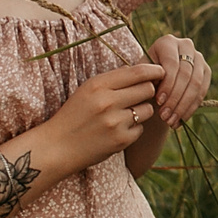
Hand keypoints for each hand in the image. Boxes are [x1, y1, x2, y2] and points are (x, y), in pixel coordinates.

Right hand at [33, 62, 164, 173]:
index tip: (160, 72)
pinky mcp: (121, 140)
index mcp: (98, 85)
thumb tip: (141, 71)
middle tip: (140, 96)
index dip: (154, 70)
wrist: (57, 147)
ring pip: (148, 109)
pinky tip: (119, 130)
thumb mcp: (87, 90)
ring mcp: (115, 122)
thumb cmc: (74, 115)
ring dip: (142, 111)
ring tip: (125, 114)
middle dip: (148, 91)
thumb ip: (113, 80)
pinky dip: (134, 129)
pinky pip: (140, 128)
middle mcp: (108, 102)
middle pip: (148, 89)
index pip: (138, 72)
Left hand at [147, 34, 212, 124]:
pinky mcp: (206, 71)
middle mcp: (186, 46)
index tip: (158, 102)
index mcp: (167, 42)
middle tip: (164, 116)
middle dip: (175, 98)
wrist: (156, 81)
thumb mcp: (141, 75)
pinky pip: (202, 91)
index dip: (167, 84)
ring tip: (171, 121)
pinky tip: (180, 120)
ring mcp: (199, 58)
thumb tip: (148, 86)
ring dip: (183, 106)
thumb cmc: (144, 77)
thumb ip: (145, 79)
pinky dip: (191, 108)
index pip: (172, 64)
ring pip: (196, 84)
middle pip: (186, 74)